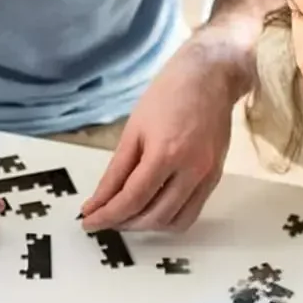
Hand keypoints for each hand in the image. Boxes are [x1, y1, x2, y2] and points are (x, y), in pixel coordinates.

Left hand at [81, 41, 239, 231]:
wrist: (210, 77)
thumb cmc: (167, 95)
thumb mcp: (133, 130)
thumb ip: (116, 171)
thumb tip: (99, 200)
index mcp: (166, 153)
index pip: (132, 198)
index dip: (107, 215)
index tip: (87, 221)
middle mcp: (191, 170)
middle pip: (153, 215)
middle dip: (124, 223)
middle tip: (103, 218)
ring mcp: (207, 176)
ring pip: (175, 221)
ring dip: (146, 225)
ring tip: (125, 216)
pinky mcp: (215, 178)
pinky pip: (191, 212)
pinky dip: (168, 218)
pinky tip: (151, 209)